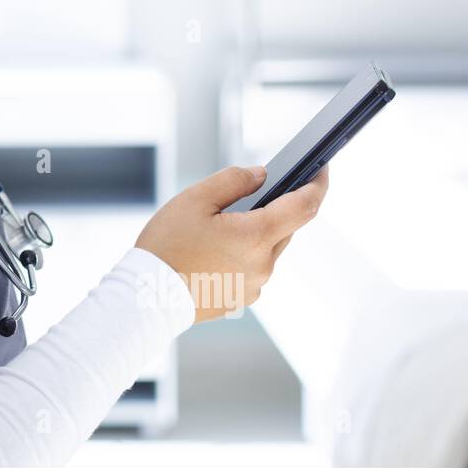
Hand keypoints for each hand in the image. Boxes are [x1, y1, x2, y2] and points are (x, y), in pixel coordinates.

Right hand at [134, 163, 329, 323]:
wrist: (145, 299)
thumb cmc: (165, 248)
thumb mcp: (193, 200)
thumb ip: (232, 181)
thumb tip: (261, 175)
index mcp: (255, 236)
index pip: (304, 206)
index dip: (318, 184)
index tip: (322, 168)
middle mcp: (263, 264)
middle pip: (284, 227)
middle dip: (274, 209)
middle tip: (250, 195)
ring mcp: (254, 285)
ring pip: (267, 249)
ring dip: (254, 233)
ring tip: (217, 228)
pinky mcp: (242, 298)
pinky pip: (252, 268)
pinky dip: (241, 255)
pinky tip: (212, 252)